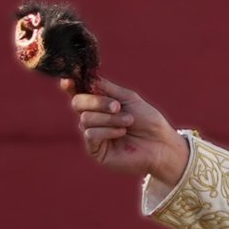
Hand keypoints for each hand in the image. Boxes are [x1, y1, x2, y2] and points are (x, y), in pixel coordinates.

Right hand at [65, 76, 188, 185]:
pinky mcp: (95, 150)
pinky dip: (107, 130)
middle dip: (96, 102)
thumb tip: (87, 78)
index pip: (79, 92)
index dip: (71, 86)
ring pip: (85, 119)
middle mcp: (93, 118)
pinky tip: (121, 133)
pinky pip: (90, 134)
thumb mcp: (128, 98)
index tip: (67, 81)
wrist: (161, 143)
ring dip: (109, 118)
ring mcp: (93, 135)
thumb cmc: (148, 120)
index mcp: (99, 104)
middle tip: (117, 106)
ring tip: (128, 122)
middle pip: (77, 103)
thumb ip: (107, 88)